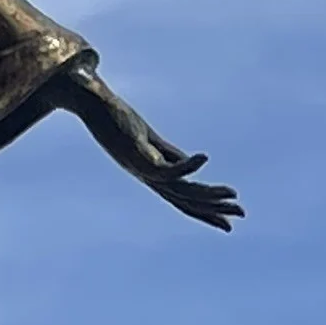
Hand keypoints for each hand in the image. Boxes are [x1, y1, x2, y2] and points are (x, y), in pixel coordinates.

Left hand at [59, 63, 240, 229]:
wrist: (85, 100)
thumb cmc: (110, 114)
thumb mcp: (145, 137)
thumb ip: (166, 151)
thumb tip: (191, 162)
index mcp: (150, 173)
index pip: (182, 200)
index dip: (205, 213)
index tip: (228, 224)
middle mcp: (147, 175)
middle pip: (185, 201)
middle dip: (214, 210)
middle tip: (240, 216)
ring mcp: (142, 166)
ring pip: (180, 190)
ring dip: (208, 194)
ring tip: (233, 194)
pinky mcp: (137, 153)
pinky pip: (167, 167)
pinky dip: (187, 167)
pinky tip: (205, 158)